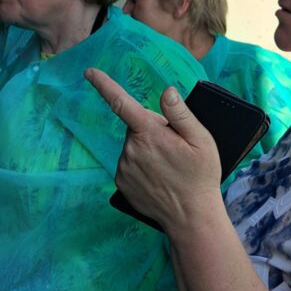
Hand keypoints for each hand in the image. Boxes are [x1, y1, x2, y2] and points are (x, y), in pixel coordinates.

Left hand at [84, 69, 221, 233]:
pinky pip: (130, 164)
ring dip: (148, 149)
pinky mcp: (122, 183)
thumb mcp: (201, 140)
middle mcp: (131, 149)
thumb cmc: (200, 176)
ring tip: (169, 166)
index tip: (89, 72)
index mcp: (149, 134)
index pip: (121, 103)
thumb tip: (166, 92)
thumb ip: (181, 114)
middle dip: (153, 130)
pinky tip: (159, 177)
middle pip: (137, 127)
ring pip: (134, 146)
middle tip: (176, 148)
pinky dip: (142, 165)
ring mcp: (124, 168)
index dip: (104, 85)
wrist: (191, 217)